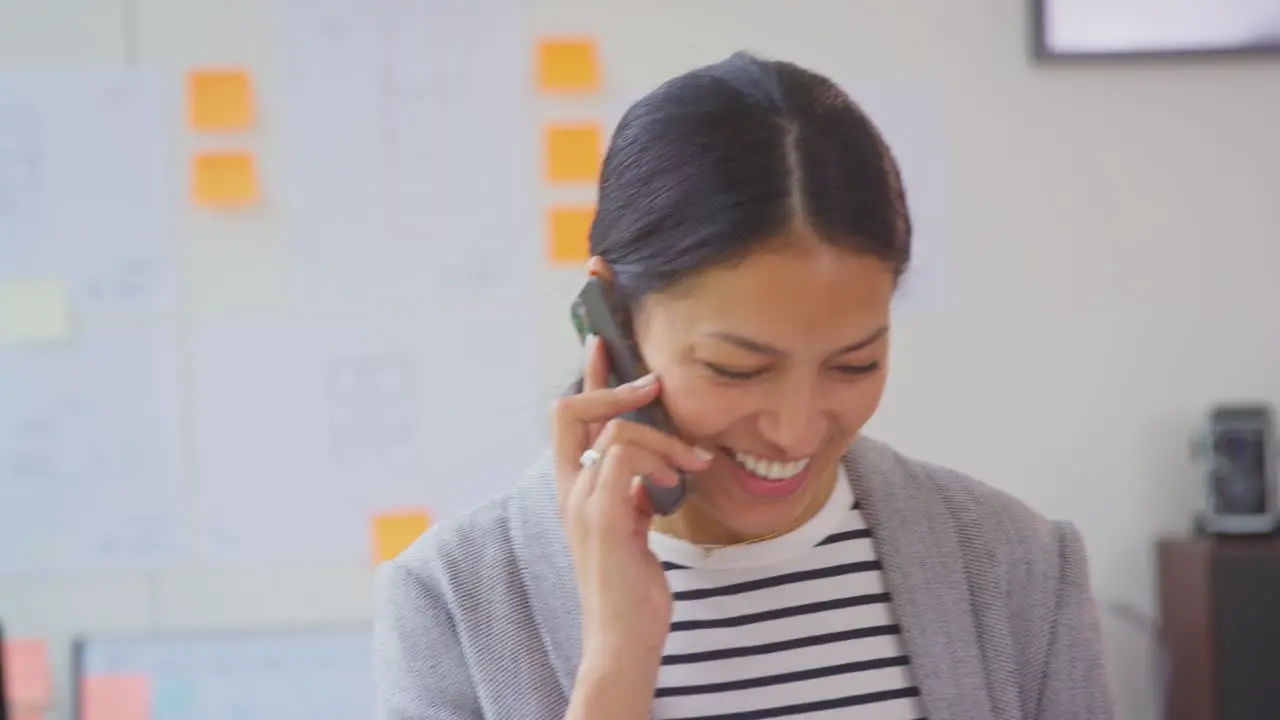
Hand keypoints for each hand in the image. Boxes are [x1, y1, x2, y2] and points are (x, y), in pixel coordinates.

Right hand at [551, 335, 712, 667]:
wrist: (623, 636)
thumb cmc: (632, 586)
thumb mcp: (634, 526)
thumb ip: (634, 492)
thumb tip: (656, 464)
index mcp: (575, 488)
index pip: (569, 418)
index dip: (586, 378)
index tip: (602, 344)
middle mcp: (570, 489)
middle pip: (570, 410)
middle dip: (613, 386)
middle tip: (654, 385)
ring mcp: (582, 502)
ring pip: (614, 431)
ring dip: (662, 438)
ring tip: (691, 464)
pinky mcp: (602, 516)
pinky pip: (625, 458)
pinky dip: (658, 461)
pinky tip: (678, 483)